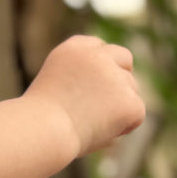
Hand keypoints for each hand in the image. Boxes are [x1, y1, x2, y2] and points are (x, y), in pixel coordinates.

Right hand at [25, 35, 144, 156]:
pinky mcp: (129, 100)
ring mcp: (115, 76)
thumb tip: (105, 94)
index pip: (98, 45)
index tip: (98, 79)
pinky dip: (124, 126)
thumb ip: (79, 78)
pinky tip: (100, 131)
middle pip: (124, 59)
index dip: (101, 63)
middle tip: (112, 100)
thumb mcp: (55, 86)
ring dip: (119, 106)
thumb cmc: (40, 117)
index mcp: (74, 48)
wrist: (43, 129)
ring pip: (131, 89)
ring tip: (90, 124)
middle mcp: (97, 56)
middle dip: (122, 75)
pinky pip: (136, 113)